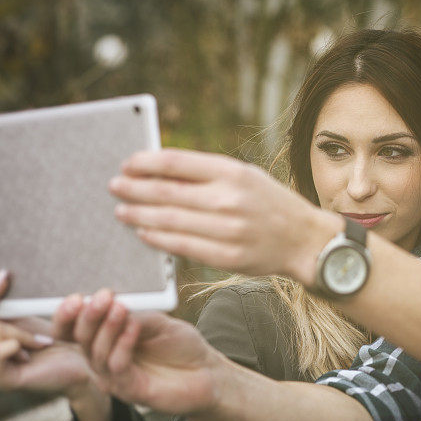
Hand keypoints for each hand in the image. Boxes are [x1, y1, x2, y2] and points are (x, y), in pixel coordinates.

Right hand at [0, 269, 93, 396]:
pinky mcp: (3, 378)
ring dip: (23, 331)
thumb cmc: (61, 332)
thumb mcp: (39, 308)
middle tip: (5, 277)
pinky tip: (39, 344)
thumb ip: (21, 296)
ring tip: (46, 339)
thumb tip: (9, 270)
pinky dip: (18, 344)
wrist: (82, 363)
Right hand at [65, 289, 223, 415]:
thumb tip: (113, 300)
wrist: (206, 370)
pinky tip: (133, 327)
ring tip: (120, 308)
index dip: (69, 314)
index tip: (77, 297)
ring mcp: (115, 376)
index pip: (74, 328)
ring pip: (97, 353)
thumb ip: (136, 312)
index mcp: (106, 338)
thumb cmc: (180, 344)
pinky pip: (117, 367)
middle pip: (81, 339)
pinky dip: (123, 345)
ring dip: (107, 328)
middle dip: (88, 316)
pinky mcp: (130, 390)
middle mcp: (105, 358)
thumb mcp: (158, 320)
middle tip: (102, 297)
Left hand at [109, 149, 341, 285]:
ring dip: (139, 215)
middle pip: (166, 193)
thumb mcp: (244, 176)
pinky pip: (182, 247)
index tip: (127, 164)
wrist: (304, 239)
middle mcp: (229, 199)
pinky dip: (158, 239)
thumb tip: (159, 170)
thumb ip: (206, 173)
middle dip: (134, 189)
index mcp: (232, 172)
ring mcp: (228, 230)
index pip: (176, 163)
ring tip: (122, 211)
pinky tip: (143, 233)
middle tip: (115, 187)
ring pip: (169, 221)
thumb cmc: (269, 202)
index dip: (144, 163)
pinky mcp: (227, 257)